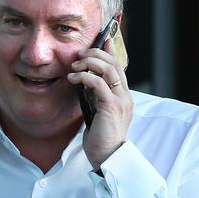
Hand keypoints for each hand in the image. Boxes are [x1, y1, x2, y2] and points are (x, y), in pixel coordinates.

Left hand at [67, 39, 132, 169]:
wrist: (107, 157)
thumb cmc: (100, 137)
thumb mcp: (98, 111)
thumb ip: (96, 96)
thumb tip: (86, 81)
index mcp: (124, 96)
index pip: (119, 67)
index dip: (111, 51)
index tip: (103, 39)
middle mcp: (125, 95)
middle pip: (114, 63)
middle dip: (96, 54)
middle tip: (79, 55)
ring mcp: (120, 100)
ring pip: (108, 69)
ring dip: (89, 63)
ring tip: (74, 66)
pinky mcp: (111, 106)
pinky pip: (99, 83)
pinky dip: (84, 77)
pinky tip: (73, 79)